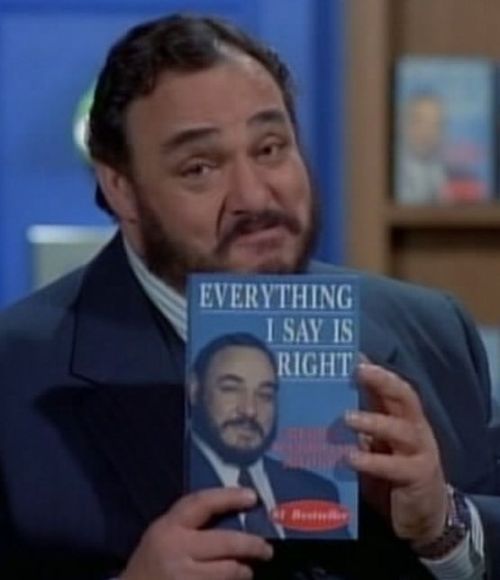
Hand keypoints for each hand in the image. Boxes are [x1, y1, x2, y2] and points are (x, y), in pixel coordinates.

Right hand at [121, 487, 272, 579]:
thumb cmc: (151, 562)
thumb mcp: (163, 535)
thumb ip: (191, 524)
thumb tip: (237, 513)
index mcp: (169, 527)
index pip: (203, 503)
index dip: (229, 497)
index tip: (253, 497)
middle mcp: (176, 550)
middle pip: (226, 543)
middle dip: (252, 545)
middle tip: (266, 549)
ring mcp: (183, 578)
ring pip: (229, 572)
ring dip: (243, 571)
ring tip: (247, 570)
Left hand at [345, 362, 447, 545]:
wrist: (424, 516)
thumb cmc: (391, 474)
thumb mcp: (375, 445)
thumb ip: (360, 425)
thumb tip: (328, 401)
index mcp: (402, 417)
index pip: (392, 387)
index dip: (376, 370)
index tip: (354, 356)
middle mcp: (414, 428)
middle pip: (404, 397)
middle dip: (383, 381)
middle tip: (359, 371)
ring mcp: (420, 451)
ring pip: (401, 429)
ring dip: (374, 421)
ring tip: (347, 418)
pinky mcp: (418, 476)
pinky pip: (395, 466)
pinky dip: (372, 461)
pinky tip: (351, 458)